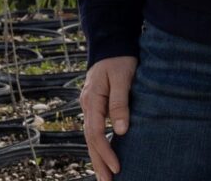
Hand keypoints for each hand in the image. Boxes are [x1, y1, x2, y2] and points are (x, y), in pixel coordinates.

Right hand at [81, 55, 136, 179]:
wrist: (112, 43)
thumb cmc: (120, 59)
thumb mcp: (123, 77)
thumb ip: (121, 103)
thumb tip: (121, 131)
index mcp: (92, 99)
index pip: (96, 133)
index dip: (106, 152)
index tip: (118, 168)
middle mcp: (87, 105)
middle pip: (90, 140)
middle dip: (99, 163)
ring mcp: (90, 106)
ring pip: (90, 137)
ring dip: (97, 158)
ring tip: (105, 178)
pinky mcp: (96, 106)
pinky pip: (95, 131)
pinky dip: (99, 146)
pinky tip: (105, 157)